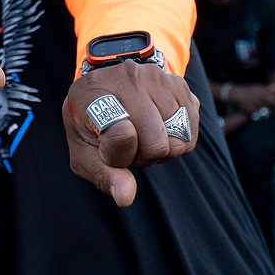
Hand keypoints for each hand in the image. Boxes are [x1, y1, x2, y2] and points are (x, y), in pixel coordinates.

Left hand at [63, 62, 199, 206]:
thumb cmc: (92, 125)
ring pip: (178, 141)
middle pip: (156, 145)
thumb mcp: (84, 152)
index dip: (115, 154)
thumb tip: (125, 197)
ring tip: (141, 136)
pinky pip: (191, 135)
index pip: (120, 134)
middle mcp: (126, 77)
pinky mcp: (180, 84)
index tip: (103, 146)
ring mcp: (156, 77)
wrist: (106, 89)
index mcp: (90, 91)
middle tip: (125, 145)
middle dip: (142, 157)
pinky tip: (157, 130)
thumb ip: (102, 175)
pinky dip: (176, 142)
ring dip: (160, 150)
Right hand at [227, 83, 274, 114]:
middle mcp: (261, 101)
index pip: (274, 101)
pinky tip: (259, 114)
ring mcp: (256, 107)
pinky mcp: (251, 112)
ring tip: (268, 113)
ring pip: (265, 113)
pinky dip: (259, 115)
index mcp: (263, 94)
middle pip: (271, 108)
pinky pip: (257, 116)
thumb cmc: (247, 90)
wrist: (236, 95)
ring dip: (267, 113)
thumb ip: (267, 88)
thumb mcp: (258, 87)